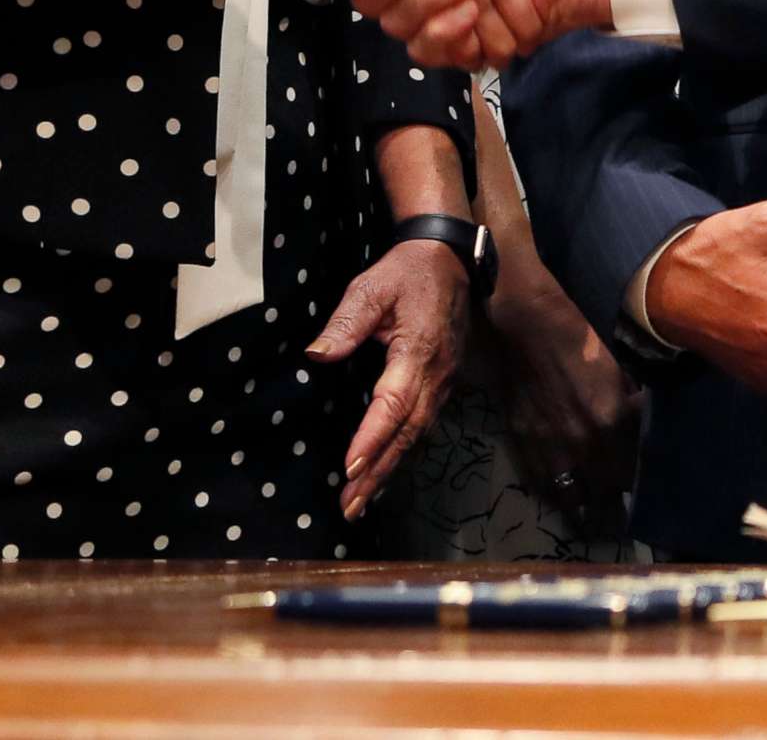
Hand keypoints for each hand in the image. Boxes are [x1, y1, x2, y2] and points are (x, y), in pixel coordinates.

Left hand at [309, 238, 470, 523]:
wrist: (449, 259)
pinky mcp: (443, 383)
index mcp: (417, 350)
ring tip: (361, 500)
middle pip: (407, 432)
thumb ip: (346, 321)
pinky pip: (422, 424)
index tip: (351, 468)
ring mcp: (444, 381)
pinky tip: (384, 468)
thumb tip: (317, 355)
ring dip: (389, 468)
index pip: (393, 403)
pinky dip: (402, 450)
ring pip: (416, 433)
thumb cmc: (406, 272)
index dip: (372, 438)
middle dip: (379, 470)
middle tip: (350, 506)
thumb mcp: (371, 286)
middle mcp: (436, 374)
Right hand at [488, 272, 641, 533]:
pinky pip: (542, 486)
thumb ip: (632, 401)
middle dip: (617, 504)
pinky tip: (566, 501)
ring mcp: (549, 450)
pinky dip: (556, 496)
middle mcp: (581, 445)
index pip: (634, 470)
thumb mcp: (620, 365)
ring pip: (572, 499)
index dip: (642, 480)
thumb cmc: (579, 336)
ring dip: (586, 511)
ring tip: (596, 523)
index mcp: (611, 422)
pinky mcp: (522, 446)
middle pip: (606, 494)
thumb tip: (644, 421)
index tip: (649, 488)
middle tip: (626, 515)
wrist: (525, 326)